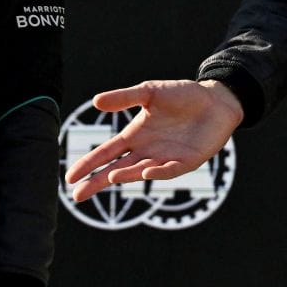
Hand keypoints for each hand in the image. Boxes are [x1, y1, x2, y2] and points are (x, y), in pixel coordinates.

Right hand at [63, 79, 242, 201]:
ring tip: (111, 177)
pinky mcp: (186, 162)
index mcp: (135, 136)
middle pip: (116, 169)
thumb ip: (124, 97)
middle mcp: (147, 151)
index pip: (106, 153)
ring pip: (140, 171)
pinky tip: (147, 172)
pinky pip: (169, 171)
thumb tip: (95, 102)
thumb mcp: (149, 92)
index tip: (70, 177)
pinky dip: (158, 173)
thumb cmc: (182, 96)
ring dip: (126, 175)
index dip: (89, 164)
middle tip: (78, 195)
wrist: (215, 100)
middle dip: (98, 181)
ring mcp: (165, 159)